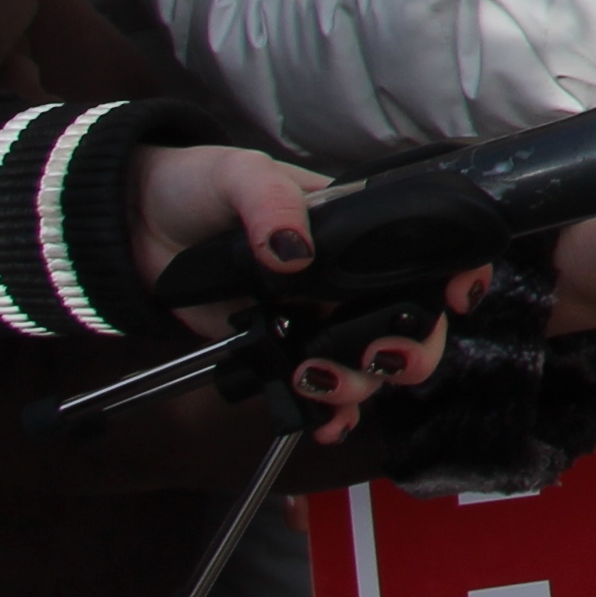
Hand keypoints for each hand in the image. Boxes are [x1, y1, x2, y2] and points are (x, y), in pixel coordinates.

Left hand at [125, 141, 462, 441]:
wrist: (137, 229)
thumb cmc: (198, 186)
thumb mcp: (237, 173)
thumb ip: (269, 201)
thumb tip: (295, 251)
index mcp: (358, 228)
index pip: (431, 251)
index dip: (458, 275)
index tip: (453, 297)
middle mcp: (351, 280)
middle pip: (415, 323)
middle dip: (412, 348)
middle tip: (381, 355)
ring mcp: (319, 319)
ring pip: (373, 365)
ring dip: (359, 383)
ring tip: (314, 377)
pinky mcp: (283, 351)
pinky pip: (324, 394)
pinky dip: (332, 416)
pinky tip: (323, 423)